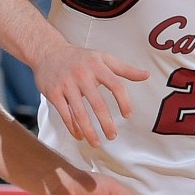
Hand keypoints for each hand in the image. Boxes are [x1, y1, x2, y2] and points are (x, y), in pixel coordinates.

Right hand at [34, 40, 148, 146]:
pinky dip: (73, 127)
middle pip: (98, 103)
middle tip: (112, 136)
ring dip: (89, 130)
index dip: (124, 101)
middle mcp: (82, 75)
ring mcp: (67, 84)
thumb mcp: (103, 58)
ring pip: (80, 113)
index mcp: (97, 66)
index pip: (116, 85)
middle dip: (106, 123)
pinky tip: (80, 136)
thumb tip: (146, 75)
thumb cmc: (80, 57)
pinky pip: (64, 114)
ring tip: (96, 142)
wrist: (48, 51)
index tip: (127, 115)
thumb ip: (125, 69)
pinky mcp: (53, 93)